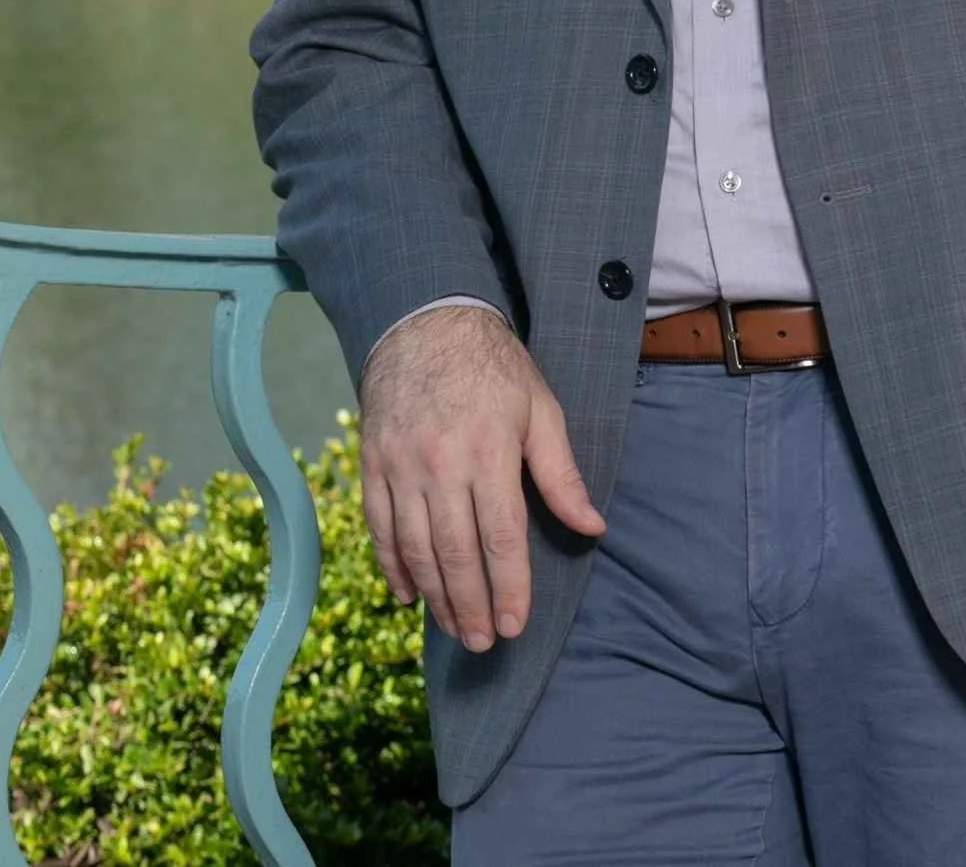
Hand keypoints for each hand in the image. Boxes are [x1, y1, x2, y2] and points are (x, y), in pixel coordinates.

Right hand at [359, 305, 606, 649]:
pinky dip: (392, 567)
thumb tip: (592, 526)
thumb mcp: (540, 408)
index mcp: (489, 451)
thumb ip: (561, 473)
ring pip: (415, 548)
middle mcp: (441, 464)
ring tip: (454, 629)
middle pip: (455, 553)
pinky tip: (409, 596)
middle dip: (471, 606)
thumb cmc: (494, 367)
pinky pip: (379, 527)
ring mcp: (401, 466)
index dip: (509, 588)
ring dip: (435, 597)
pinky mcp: (373, 464)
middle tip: (484, 644)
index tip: (515, 625)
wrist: (425, 322)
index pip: (501, 537)